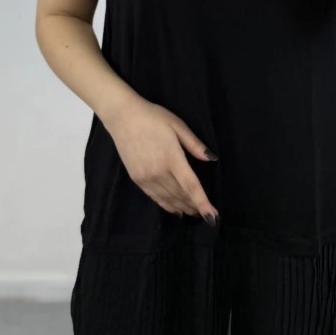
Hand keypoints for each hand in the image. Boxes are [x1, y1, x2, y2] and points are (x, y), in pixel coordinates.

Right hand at [105, 96, 219, 222]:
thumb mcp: (178, 125)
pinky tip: (175, 210)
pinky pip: (155, 197)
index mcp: (172, 157)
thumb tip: (212, 159)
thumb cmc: (153, 118)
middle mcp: (158, 172)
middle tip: (207, 215)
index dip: (203, 203)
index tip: (212, 217)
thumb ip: (194, 144)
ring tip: (193, 213)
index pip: (190, 186)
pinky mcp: (137, 180)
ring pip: (168, 199)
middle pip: (180, 195)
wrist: (123, 117)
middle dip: (195, 206)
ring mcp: (146, 178)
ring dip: (182, 208)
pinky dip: (167, 206)